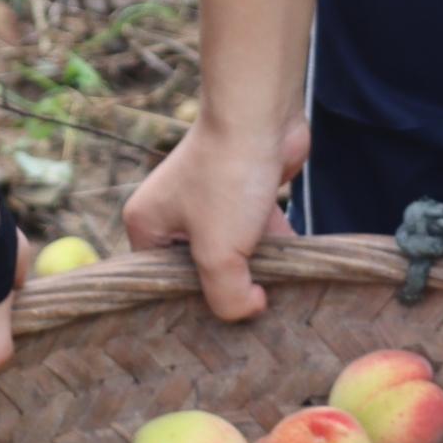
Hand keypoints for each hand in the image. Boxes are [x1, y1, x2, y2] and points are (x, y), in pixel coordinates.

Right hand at [122, 118, 301, 321]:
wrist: (260, 116)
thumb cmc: (227, 178)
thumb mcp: (218, 253)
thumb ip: (226, 296)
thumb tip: (250, 308)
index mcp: (147, 225)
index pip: (160, 281)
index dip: (188, 304)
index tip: (217, 326)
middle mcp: (172, 213)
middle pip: (198, 270)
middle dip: (226, 288)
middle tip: (249, 314)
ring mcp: (209, 202)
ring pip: (231, 253)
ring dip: (255, 271)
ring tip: (276, 296)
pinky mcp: (242, 195)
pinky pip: (254, 235)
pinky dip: (273, 249)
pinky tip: (295, 269)